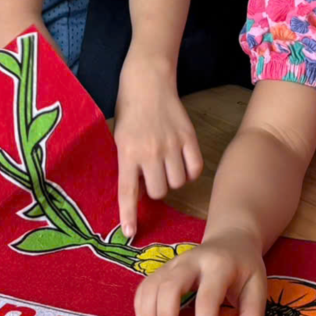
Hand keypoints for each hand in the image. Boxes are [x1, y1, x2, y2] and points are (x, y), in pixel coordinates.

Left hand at [113, 59, 203, 240]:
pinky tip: (183, 161)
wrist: (148, 81)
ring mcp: (171, 144)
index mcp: (127, 152)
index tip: (130, 234)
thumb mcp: (120, 138)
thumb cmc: (129, 110)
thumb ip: (129, 163)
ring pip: (178, 182)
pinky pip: (195, 169)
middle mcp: (149, 151)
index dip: (129, 215)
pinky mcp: (189, 137)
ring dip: (173, 179)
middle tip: (152, 172)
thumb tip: (139, 192)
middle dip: (156, 187)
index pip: (128, 191)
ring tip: (167, 163)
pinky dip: (190, 171)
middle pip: (159, 191)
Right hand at [132, 231, 264, 315]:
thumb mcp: (258, 287)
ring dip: (148, 315)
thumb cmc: (245, 268)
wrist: (231, 240)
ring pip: (152, 285)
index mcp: (219, 265)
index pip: (207, 297)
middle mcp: (191, 260)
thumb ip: (253, 315)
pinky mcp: (162, 268)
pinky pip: (145, 286)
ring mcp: (173, 263)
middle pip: (170, 286)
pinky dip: (141, 308)